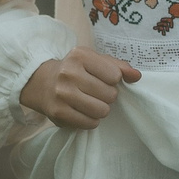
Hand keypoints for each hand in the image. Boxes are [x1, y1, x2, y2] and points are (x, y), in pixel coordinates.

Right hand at [22, 48, 141, 129]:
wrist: (42, 83)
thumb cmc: (76, 71)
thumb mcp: (95, 61)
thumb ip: (118, 66)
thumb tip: (137, 76)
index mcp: (80, 55)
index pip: (115, 75)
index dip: (113, 80)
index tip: (103, 79)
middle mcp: (69, 72)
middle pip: (110, 94)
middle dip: (108, 96)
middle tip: (96, 93)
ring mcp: (62, 93)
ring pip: (102, 110)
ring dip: (101, 109)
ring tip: (92, 102)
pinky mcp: (58, 112)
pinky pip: (90, 123)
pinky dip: (91, 120)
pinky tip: (84, 111)